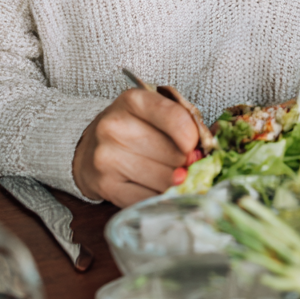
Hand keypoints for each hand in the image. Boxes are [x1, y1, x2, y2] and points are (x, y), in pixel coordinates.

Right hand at [73, 89, 199, 205]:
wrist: (89, 148)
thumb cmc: (133, 127)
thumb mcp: (155, 112)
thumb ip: (184, 122)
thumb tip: (210, 147)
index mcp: (133, 100)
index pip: (176, 117)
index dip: (195, 137)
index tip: (198, 146)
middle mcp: (115, 126)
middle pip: (173, 154)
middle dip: (190, 164)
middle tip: (192, 165)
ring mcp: (107, 157)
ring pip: (163, 179)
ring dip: (179, 183)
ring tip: (179, 177)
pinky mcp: (104, 185)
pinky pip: (147, 198)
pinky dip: (161, 197)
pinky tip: (163, 190)